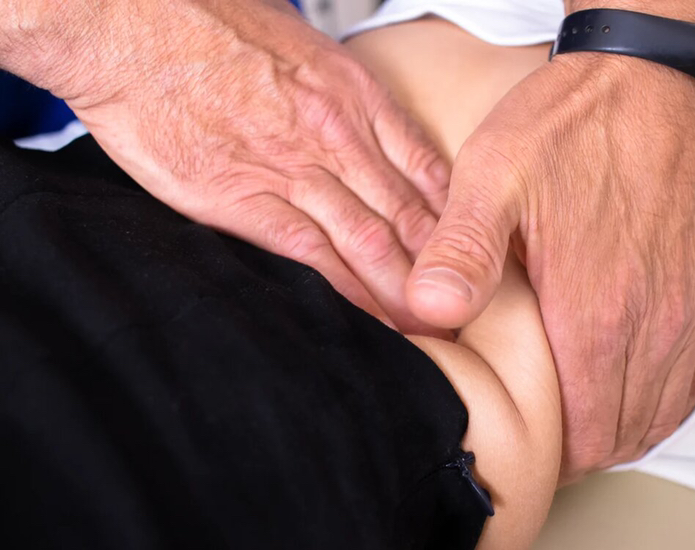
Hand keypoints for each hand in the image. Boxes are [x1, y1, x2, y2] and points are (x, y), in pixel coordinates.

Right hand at [12, 0, 449, 333]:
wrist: (133, 24)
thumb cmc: (208, 23)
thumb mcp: (296, 41)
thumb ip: (331, 90)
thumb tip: (349, 118)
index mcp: (352, 95)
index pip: (424, 167)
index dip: (454, 217)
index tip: (467, 250)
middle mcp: (335, 135)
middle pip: (408, 213)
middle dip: (441, 264)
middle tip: (466, 302)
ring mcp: (293, 168)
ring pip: (371, 240)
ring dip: (405, 289)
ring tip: (433, 328)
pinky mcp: (244, 199)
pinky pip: (313, 255)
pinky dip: (349, 292)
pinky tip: (373, 318)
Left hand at [406, 52, 694, 482]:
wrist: (646, 81)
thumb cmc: (569, 129)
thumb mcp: (493, 177)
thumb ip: (463, 250)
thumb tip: (427, 309)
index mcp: (596, 310)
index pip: (581, 428)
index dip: (550, 451)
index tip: (524, 445)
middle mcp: (655, 322)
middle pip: (621, 431)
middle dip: (581, 446)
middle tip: (543, 437)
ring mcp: (692, 308)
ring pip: (663, 412)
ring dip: (622, 427)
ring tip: (581, 421)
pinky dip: (665, 398)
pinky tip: (634, 387)